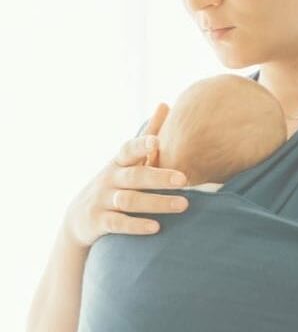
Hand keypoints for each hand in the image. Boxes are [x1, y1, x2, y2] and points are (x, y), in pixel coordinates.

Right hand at [64, 102, 189, 246]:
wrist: (79, 217)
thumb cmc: (114, 182)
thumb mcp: (127, 159)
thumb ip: (148, 135)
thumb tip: (165, 103)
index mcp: (119, 162)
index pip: (129, 150)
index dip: (141, 145)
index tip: (157, 142)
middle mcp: (110, 179)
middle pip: (135, 177)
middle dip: (159, 178)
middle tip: (184, 180)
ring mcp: (103, 200)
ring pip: (129, 201)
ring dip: (157, 203)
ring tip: (183, 205)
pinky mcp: (99, 222)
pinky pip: (118, 224)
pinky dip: (136, 226)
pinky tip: (156, 227)